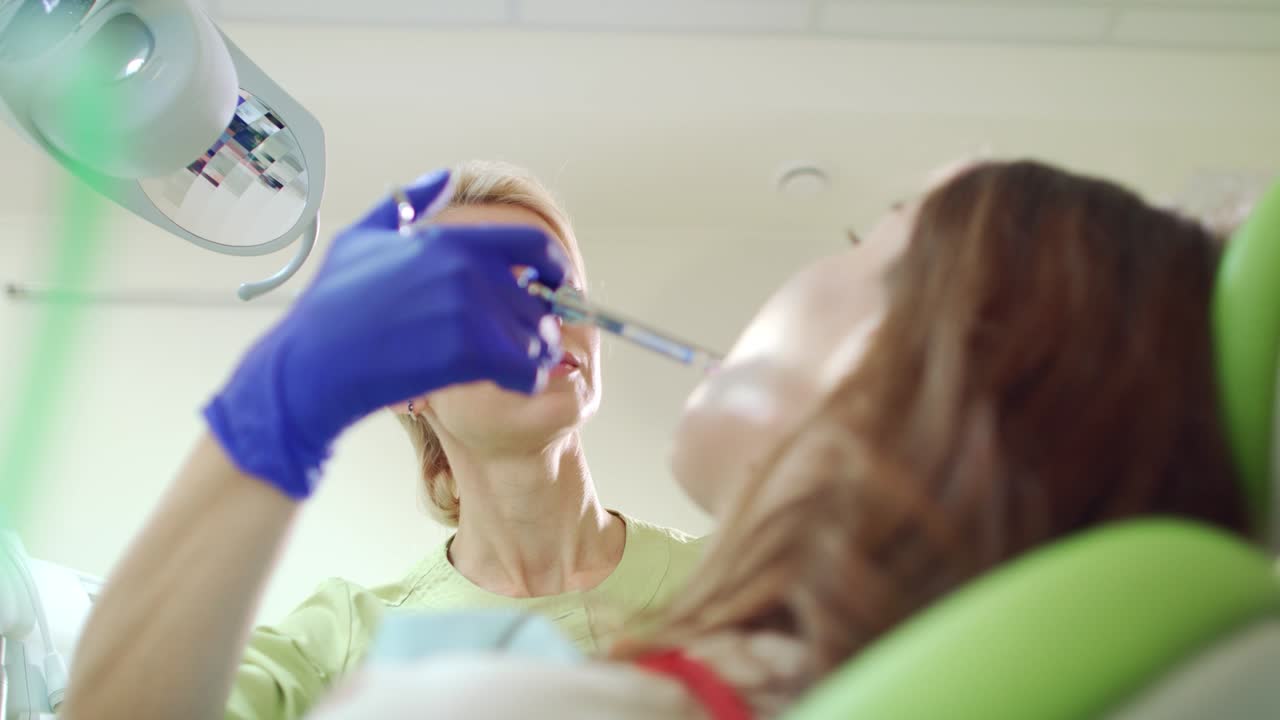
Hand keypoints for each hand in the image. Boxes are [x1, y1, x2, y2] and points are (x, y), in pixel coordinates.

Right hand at [204, 170, 567, 498]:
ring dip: (528, 355)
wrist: (313, 363)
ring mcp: (470, 311)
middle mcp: (468, 270)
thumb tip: (445, 178)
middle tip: (514, 343)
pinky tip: (502, 382)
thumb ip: (412, 202)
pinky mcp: (469, 355)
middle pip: (537, 301)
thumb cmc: (331, 304)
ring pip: (536, 339)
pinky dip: (524, 381)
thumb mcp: (363, 237)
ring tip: (502, 365)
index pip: (533, 244)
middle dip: (533, 324)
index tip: (558, 285)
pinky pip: (527, 372)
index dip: (556, 267)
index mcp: (452, 239)